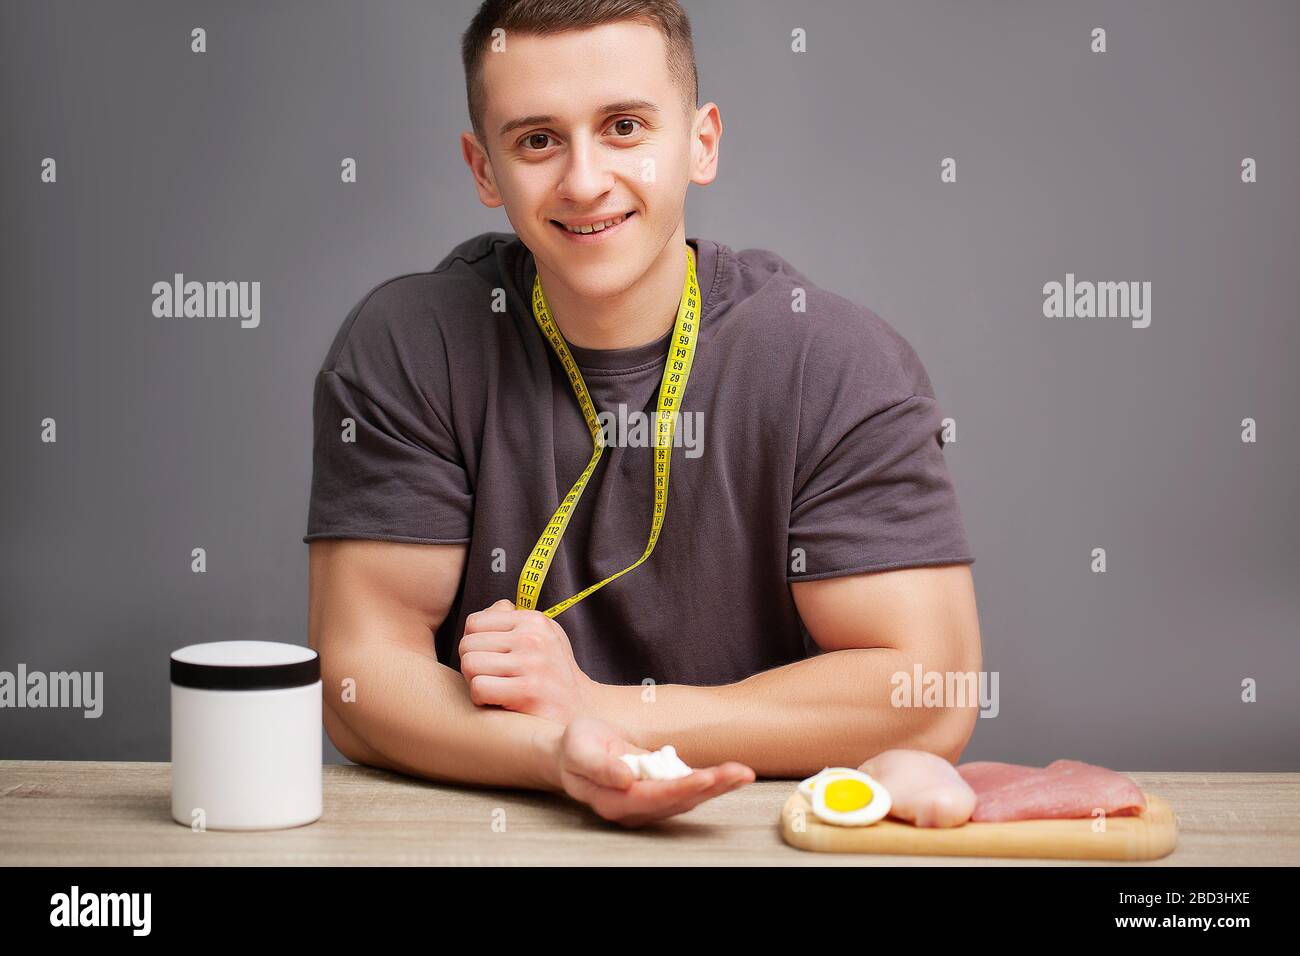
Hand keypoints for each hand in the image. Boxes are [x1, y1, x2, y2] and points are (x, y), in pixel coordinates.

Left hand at [459, 599, 598, 723]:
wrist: (583, 709)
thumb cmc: (554, 673)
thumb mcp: (543, 636)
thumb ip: (512, 620)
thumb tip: (486, 612)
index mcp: (534, 620)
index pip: (474, 622)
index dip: (474, 643)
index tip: (489, 659)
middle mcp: (533, 637)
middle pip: (467, 644)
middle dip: (471, 665)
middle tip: (489, 678)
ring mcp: (533, 663)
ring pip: (469, 664)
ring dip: (474, 682)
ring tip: (493, 689)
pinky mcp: (529, 691)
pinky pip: (479, 687)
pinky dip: (481, 699)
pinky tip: (497, 703)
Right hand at [554, 716, 755, 827]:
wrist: (574, 750)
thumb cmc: (575, 746)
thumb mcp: (578, 748)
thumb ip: (600, 765)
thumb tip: (626, 778)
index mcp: (612, 801)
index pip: (652, 798)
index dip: (680, 789)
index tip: (705, 777)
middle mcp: (634, 809)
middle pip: (678, 801)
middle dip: (711, 787)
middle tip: (741, 773)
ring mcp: (648, 803)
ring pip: (688, 798)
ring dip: (718, 786)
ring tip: (744, 773)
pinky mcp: (658, 792)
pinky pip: (688, 788)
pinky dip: (711, 781)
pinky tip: (732, 773)